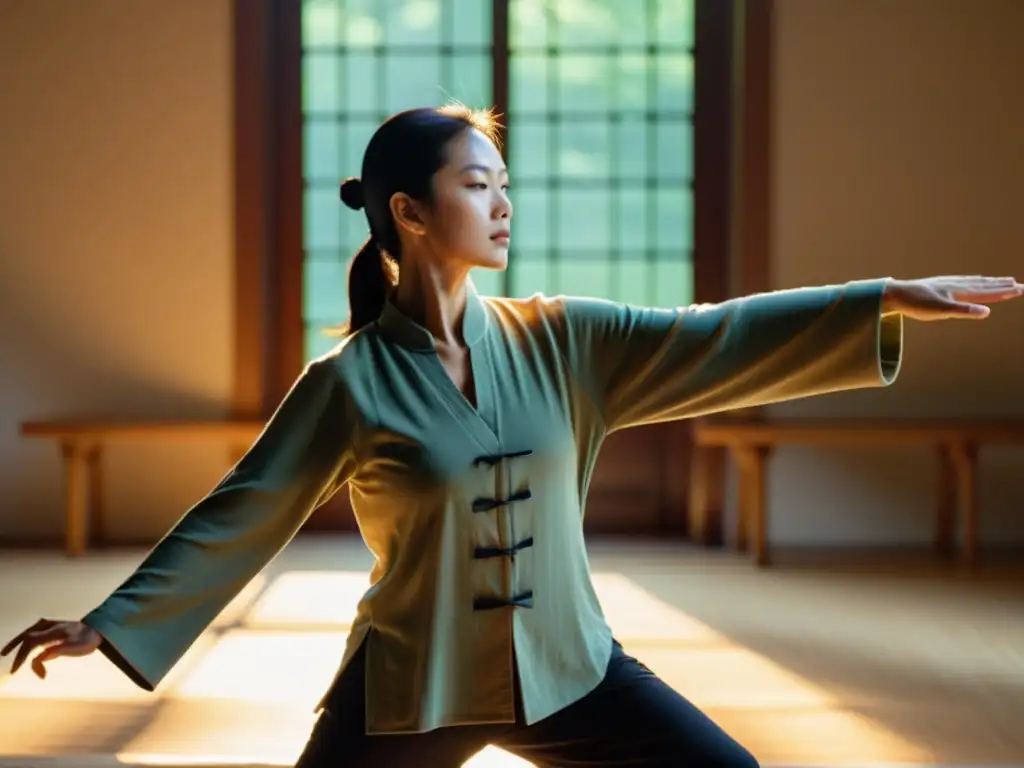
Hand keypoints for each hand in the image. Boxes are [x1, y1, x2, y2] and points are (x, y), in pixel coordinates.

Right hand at [1, 619, 101, 678]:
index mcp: (51, 630)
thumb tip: (37, 657)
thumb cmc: (86, 640)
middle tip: (3, 655)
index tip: (15, 670)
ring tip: (8, 652)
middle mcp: (48, 626)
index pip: (29, 643)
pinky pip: (37, 637)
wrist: (99, 632)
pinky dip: (29, 643)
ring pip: (30, 635)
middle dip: (14, 647)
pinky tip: (27, 651)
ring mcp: (51, 628)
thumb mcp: (72, 647)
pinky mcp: (53, 631)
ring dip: (20, 644)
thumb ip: (54, 650)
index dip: (20, 656)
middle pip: (26, 637)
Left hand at [882, 276, 1023, 320]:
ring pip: (975, 282)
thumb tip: (987, 311)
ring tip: (1004, 280)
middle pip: (984, 285)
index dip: (1004, 292)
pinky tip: (972, 281)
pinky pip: (964, 282)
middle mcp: (956, 285)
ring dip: (991, 282)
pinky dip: (974, 281)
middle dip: (1003, 286)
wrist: (895, 294)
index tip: (1021, 289)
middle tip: (1020, 285)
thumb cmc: (916, 304)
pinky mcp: (940, 285)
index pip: (987, 292)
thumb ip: (964, 311)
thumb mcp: (941, 311)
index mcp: (959, 291)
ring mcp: (948, 284)